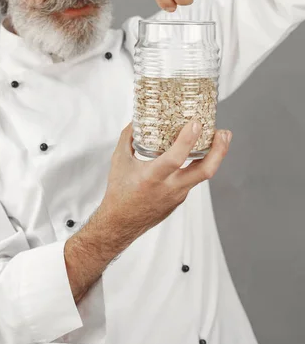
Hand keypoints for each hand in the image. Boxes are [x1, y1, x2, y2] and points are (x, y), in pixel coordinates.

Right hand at [100, 120, 231, 241]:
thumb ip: (128, 138)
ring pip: (202, 175)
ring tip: (220, 138)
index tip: (196, 123)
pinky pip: (192, 179)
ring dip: (214, 156)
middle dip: (219, 150)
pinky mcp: (180, 199)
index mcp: (152, 177)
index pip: (176, 158)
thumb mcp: (119, 161)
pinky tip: (199, 153)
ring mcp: (178, 196)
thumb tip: (135, 120)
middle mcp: (169, 188)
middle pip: (204, 171)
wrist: (121, 223)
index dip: (188, 140)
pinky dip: (198, 164)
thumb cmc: (119, 193)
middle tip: (223, 132)